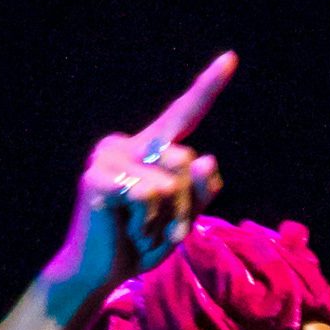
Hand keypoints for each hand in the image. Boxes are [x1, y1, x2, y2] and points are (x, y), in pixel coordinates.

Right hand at [42, 52, 236, 289]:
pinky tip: (127, 230)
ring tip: (141, 230)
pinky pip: (149, 195)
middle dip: (185, 204)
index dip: (207, 87)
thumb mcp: (183, 218)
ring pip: (171, 181)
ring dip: (166, 217)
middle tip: (159, 228)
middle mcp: (126, 142)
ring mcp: (108, 156)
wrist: (99, 272)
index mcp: (149, 147)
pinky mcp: (97, 177)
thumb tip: (207, 157)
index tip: (231, 58)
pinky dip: (147, 222)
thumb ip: (200, 190)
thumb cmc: (141, 242)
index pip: (184, 115)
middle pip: (187, 160)